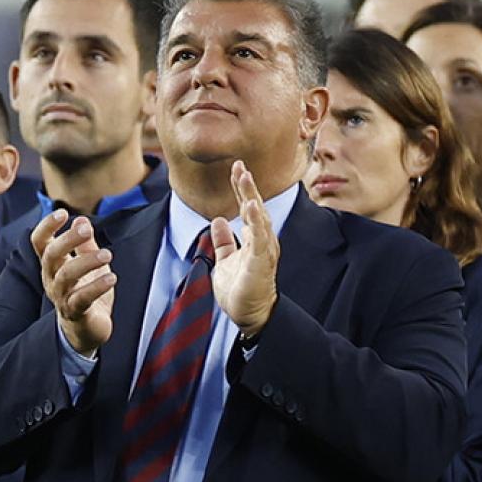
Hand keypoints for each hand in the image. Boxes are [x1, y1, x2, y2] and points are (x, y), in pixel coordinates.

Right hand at [32, 211, 114, 356]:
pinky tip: (111, 277)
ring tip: (107, 254)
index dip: (47, 226)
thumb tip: (81, 220)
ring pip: (66, 276)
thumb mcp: (86, 263)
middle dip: (67, 240)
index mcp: (51, 265)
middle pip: (51, 256)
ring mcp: (61, 297)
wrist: (86, 329)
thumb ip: (84, 243)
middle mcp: (51, 279)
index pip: (40, 242)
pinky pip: (83, 298)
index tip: (62, 213)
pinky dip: (97, 286)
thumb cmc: (84, 292)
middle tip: (86, 229)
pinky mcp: (75, 312)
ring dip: (86, 262)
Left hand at [210, 160, 278, 335]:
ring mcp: (263, 252)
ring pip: (259, 219)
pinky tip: (250, 206)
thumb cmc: (241, 291)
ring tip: (245, 178)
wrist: (249, 316)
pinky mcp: (261, 263)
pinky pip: (259, 239)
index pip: (248, 208)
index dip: (242, 188)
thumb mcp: (225, 261)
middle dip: (247, 186)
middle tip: (239, 165)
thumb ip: (223, 241)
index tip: (236, 168)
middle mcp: (263, 242)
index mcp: (254, 239)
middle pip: (255, 208)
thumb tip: (218, 221)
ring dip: (252, 197)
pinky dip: (255, 222)